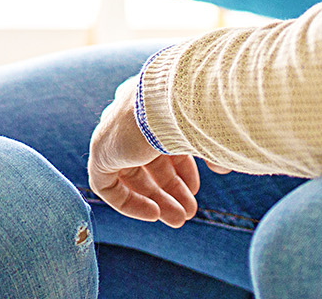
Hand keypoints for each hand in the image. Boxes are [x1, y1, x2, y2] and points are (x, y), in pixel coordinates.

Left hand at [88, 75, 201, 226]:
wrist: (175, 100)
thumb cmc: (198, 112)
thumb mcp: (208, 133)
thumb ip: (211, 149)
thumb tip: (221, 167)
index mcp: (154, 106)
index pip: (164, 141)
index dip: (181, 168)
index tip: (194, 188)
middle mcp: (132, 116)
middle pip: (148, 161)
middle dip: (170, 190)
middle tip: (189, 213)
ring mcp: (114, 132)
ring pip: (132, 175)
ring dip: (156, 200)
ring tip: (179, 220)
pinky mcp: (100, 150)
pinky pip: (107, 185)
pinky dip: (128, 201)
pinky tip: (153, 213)